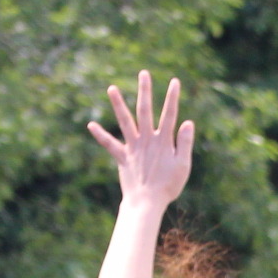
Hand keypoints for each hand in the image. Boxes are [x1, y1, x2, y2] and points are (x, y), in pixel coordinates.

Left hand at [87, 71, 194, 206]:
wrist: (147, 203)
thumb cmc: (168, 187)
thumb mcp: (183, 165)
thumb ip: (184, 143)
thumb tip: (187, 122)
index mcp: (163, 141)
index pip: (170, 114)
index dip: (172, 97)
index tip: (174, 81)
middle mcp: (147, 140)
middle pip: (145, 111)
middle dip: (145, 91)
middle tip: (143, 74)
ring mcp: (133, 147)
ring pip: (125, 121)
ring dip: (118, 104)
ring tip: (111, 88)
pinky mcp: (122, 158)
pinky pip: (110, 145)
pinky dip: (100, 135)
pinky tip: (90, 125)